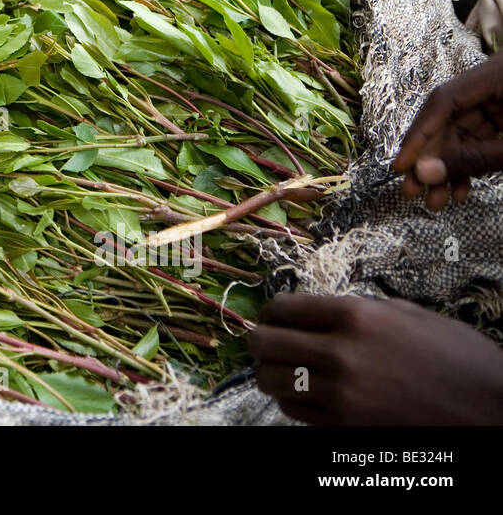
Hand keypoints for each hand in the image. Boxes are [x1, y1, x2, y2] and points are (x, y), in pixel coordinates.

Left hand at [250, 293, 502, 424]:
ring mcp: (342, 395)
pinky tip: (307, 395)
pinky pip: (295, 413)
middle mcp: (342, 353)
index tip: (272, 317)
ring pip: (272, 382)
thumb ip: (361, 309)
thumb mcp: (411, 315)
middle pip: (264, 344)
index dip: (271, 313)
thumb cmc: (460, 358)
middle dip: (258, 342)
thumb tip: (321, 310)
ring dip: (271, 374)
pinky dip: (293, 402)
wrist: (496, 410)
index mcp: (357, 316)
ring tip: (282, 370)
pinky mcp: (346, 428)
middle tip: (264, 343)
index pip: (282, 309)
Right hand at [392, 53, 502, 207]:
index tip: (402, 165)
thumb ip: (474, 159)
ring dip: (448, 168)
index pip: (444, 100)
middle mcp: (494, 83)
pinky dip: (469, 164)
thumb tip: (424, 174)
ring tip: (435, 201)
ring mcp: (502, 100)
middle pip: (450, 119)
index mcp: (499, 74)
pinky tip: (459, 190)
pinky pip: (480, 140)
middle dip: (432, 159)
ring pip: (462, 134)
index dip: (419, 134)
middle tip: (413, 191)